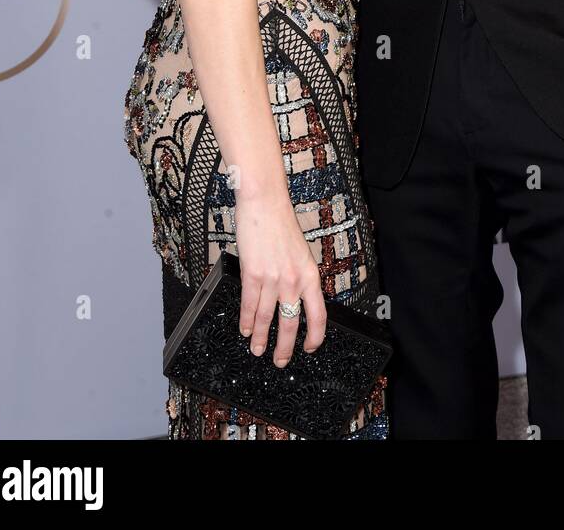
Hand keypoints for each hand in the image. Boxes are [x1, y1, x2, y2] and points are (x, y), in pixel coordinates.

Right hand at [234, 191, 326, 365]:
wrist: (265, 202)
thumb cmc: (281, 223)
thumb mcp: (300, 252)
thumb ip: (298, 276)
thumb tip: (294, 299)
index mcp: (310, 274)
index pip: (318, 314)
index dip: (315, 336)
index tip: (310, 348)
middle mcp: (294, 280)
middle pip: (291, 323)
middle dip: (285, 347)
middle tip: (280, 360)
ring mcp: (273, 278)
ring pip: (267, 318)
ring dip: (261, 338)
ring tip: (257, 350)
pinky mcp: (253, 274)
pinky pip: (249, 305)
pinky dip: (246, 321)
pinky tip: (245, 329)